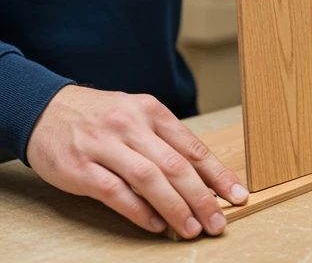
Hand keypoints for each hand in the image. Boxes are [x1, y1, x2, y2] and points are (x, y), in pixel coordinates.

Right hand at [26, 85, 246, 237]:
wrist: (47, 110)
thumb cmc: (101, 117)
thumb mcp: (137, 115)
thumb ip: (164, 141)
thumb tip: (199, 177)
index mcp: (152, 111)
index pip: (193, 146)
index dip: (217, 174)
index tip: (237, 194)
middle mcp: (132, 125)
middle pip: (176, 165)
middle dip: (202, 196)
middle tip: (218, 221)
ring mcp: (105, 146)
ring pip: (149, 179)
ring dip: (175, 207)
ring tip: (192, 228)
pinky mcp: (81, 168)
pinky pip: (115, 192)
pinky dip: (139, 211)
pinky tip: (156, 225)